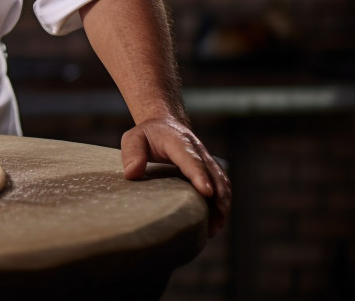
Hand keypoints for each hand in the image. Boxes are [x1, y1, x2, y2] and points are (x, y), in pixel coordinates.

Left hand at [120, 116, 231, 236]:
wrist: (165, 123)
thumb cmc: (147, 134)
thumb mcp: (133, 138)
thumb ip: (132, 153)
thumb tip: (131, 174)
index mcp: (179, 141)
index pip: (191, 159)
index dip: (199, 175)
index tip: (206, 192)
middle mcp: (198, 150)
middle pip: (214, 175)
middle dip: (218, 199)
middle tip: (212, 225)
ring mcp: (207, 160)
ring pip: (222, 183)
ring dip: (223, 205)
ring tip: (214, 229)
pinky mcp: (210, 170)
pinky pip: (222, 187)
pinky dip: (222, 203)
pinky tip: (215, 222)